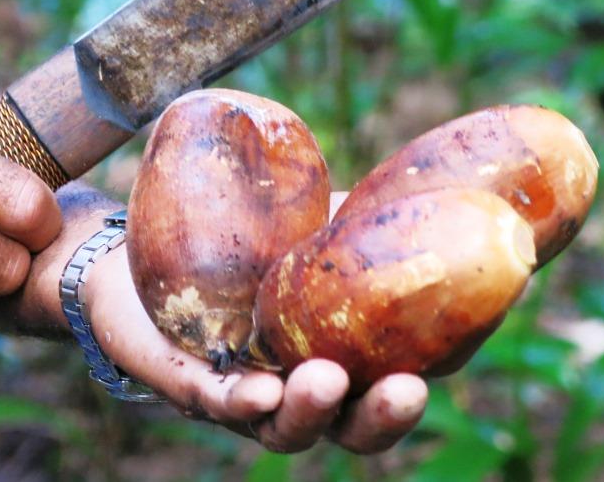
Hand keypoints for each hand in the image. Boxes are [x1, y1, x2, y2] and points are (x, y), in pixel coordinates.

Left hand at [87, 244, 427, 452]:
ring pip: (285, 426)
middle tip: (408, 391)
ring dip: (311, 411)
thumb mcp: (312, 228)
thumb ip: (363, 221)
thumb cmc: (245, 244)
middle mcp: (298, 390)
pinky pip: (217, 401)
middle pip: (350, 425)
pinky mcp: (189, 384)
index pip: (393, 379)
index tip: (456, 350)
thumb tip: (438, 177)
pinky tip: (260, 391)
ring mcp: (245, 395)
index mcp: (339, 358)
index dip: (429, 373)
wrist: (147, 249)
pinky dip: (240, 400)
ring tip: (327, 380)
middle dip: (381, 416)